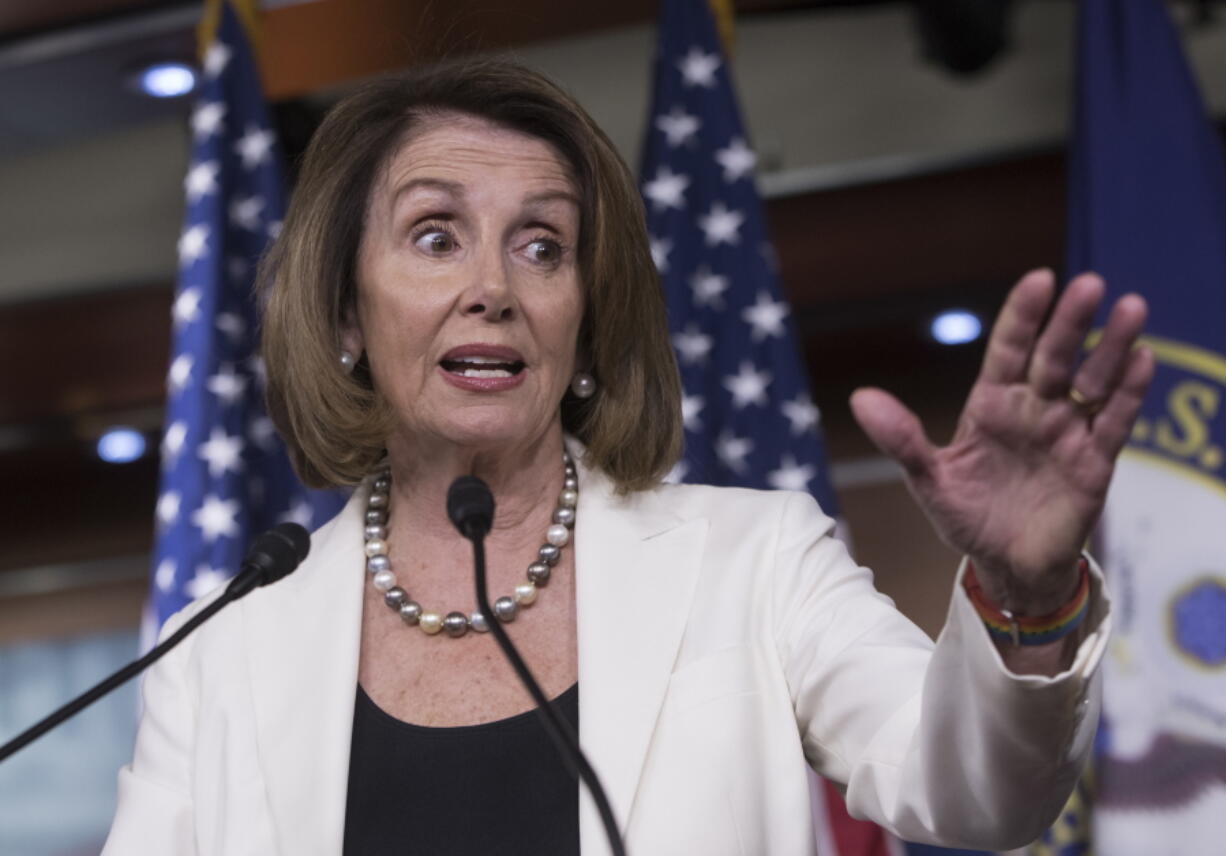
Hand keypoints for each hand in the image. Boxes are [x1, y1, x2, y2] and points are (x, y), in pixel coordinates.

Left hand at [850, 269, 1152, 613]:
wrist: (1005, 567)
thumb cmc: (966, 517)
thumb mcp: (928, 479)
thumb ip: (901, 439)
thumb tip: (860, 398)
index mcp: (992, 405)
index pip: (1010, 349)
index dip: (1023, 316)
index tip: (1040, 279)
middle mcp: (1033, 409)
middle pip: (1055, 357)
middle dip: (1071, 321)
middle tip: (1090, 285)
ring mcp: (1066, 433)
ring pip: (1093, 381)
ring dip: (1112, 348)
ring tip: (1130, 307)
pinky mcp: (1094, 462)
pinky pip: (1115, 422)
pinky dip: (1129, 392)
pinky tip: (1143, 359)